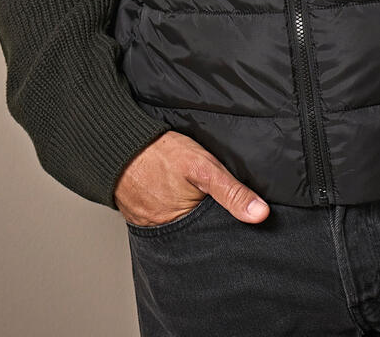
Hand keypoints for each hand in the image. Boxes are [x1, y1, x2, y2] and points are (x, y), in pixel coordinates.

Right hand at [114, 130, 270, 227]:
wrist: (118, 143)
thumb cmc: (160, 153)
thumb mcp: (203, 167)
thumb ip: (231, 191)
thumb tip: (261, 214)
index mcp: (185, 224)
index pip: (214, 236)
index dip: (228, 229)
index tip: (241, 224)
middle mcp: (167, 231)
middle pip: (197, 233)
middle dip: (208, 223)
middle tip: (213, 205)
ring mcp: (151, 224)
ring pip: (180, 226)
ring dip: (189, 216)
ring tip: (196, 200)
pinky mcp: (140, 214)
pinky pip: (161, 217)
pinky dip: (171, 210)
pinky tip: (176, 196)